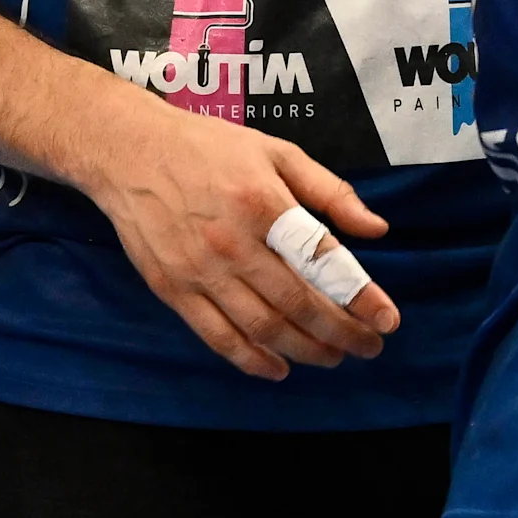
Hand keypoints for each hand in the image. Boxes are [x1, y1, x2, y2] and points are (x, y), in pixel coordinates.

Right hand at [78, 95, 399, 378]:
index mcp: (264, 204)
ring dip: (303, 350)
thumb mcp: (279, 153)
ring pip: (260, 326)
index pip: (323, 259)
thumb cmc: (211, 149)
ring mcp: (199, 271)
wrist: (129, 152)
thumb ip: (330, 192)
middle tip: (370, 347)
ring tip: (334, 358)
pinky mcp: (171, 290)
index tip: (387, 319)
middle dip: (340, 332)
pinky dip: (250, 359)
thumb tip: (376, 229)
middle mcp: (232, 243)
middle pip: (296, 303)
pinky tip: (278, 369)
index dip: (360, 295)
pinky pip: (216, 336)